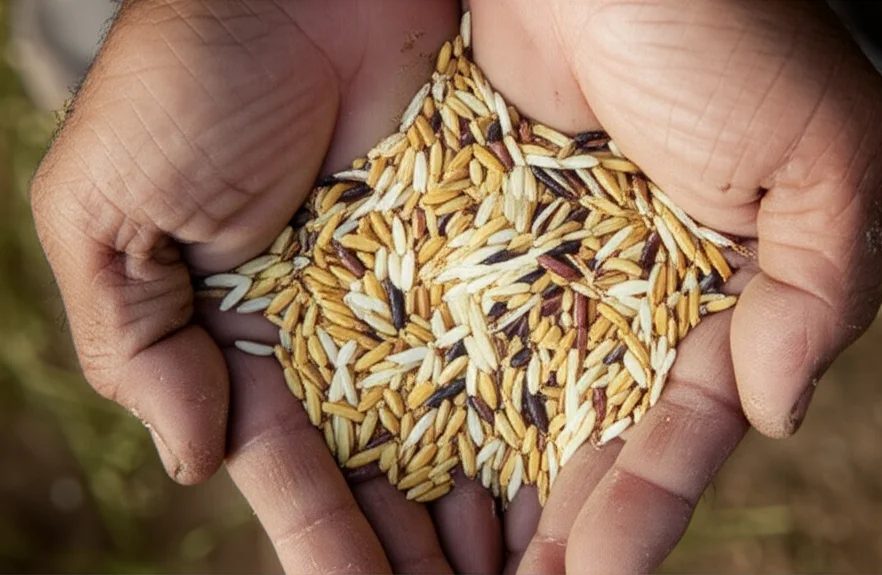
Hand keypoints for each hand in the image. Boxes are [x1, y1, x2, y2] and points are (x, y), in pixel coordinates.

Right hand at [31, 1, 525, 571]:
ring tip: (527, 572)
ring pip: (467, 428)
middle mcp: (351, 332)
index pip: (292, 470)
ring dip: (492, 509)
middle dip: (418, 550)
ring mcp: (430, 293)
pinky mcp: (498, 247)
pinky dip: (548, 415)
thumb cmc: (187, 76)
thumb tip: (194, 460)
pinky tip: (572, 482)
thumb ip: (133, 343)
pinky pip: (529, 344)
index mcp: (254, 338)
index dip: (325, 542)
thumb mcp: (108, 210)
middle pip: (391, 471)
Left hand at [471, 0, 881, 571]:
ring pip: (509, 400)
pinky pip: (442, 329)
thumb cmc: (727, 30)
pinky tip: (395, 468)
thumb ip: (823, 292)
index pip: (677, 428)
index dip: (641, 508)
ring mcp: (538, 266)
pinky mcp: (465, 230)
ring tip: (446, 569)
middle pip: (584, 436)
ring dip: (481, 489)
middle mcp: (621, 294)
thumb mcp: (825, 153)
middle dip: (556, 527)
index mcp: (714, 294)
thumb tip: (777, 416)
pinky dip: (421, 400)